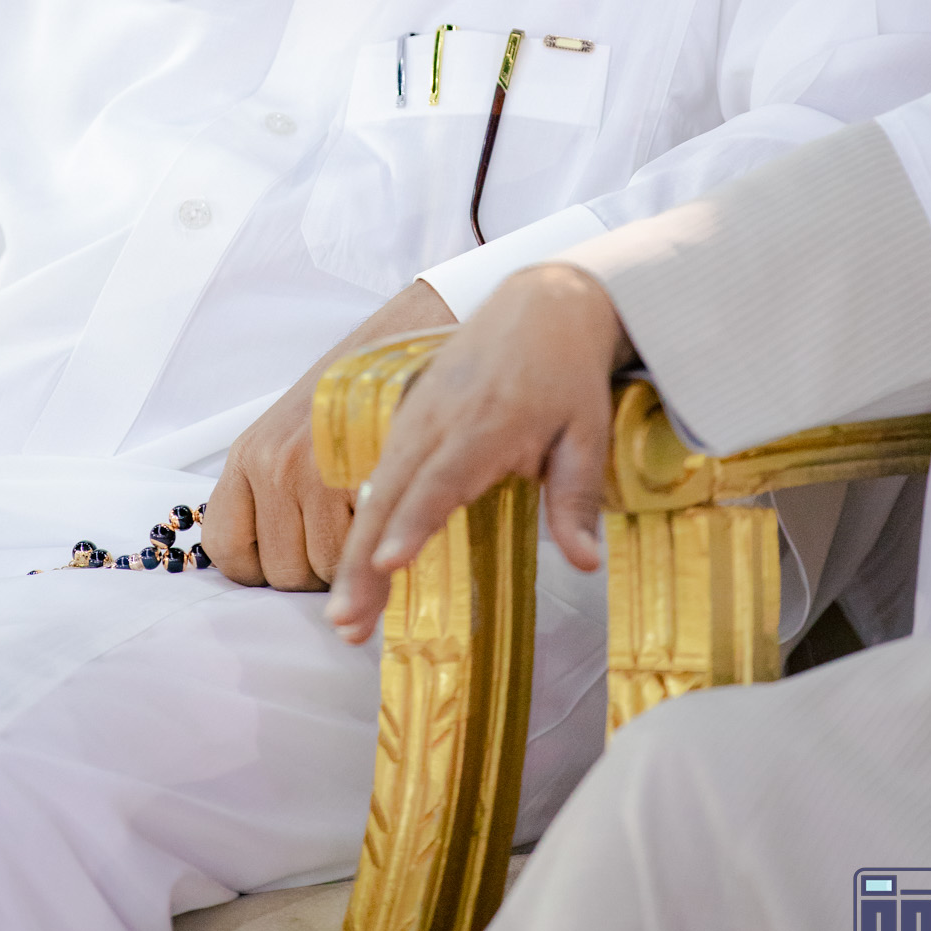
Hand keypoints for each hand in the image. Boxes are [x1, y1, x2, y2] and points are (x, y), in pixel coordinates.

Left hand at [202, 279, 455, 589]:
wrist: (401, 347)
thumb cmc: (348, 397)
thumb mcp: (288, 436)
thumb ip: (270, 494)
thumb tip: (268, 565)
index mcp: (249, 455)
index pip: (226, 549)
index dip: (257, 568)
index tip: (283, 558)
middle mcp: (275, 465)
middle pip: (283, 574)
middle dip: (313, 570)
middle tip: (337, 535)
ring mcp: (319, 473)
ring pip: (326, 572)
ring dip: (349, 564)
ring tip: (363, 522)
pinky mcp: (366, 479)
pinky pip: (364, 553)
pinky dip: (378, 550)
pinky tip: (384, 517)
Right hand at [327, 264, 633, 643]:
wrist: (538, 308)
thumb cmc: (565, 375)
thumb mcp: (585, 433)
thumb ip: (576, 499)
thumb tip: (586, 563)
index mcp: (484, 423)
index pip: (441, 480)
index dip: (412, 523)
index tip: (389, 562)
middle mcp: (436, 421)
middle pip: (389, 495)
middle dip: (362, 562)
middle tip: (347, 621)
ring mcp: (413, 419)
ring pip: (373, 492)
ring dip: (353, 555)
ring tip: (344, 616)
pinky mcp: (404, 422)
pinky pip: (376, 479)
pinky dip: (358, 527)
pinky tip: (353, 575)